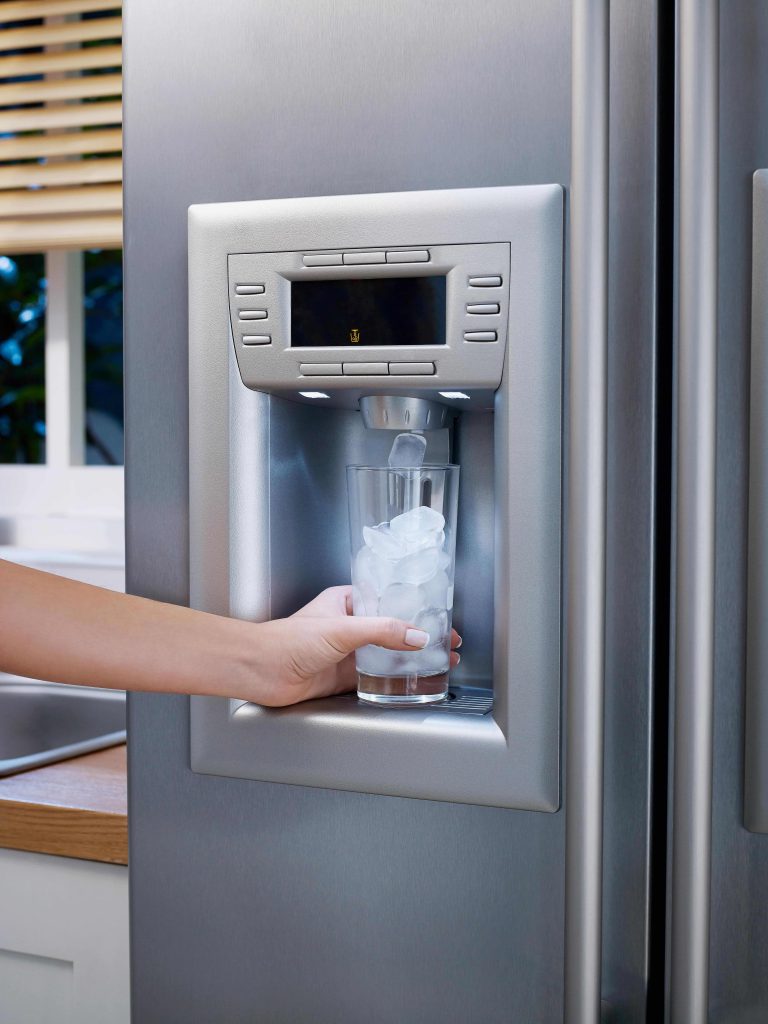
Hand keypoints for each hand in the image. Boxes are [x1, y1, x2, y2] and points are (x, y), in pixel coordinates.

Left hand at [248, 586, 460, 706]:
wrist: (261, 672)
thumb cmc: (287, 641)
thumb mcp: (342, 629)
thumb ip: (382, 632)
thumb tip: (416, 636)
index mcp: (345, 601)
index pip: (388, 599)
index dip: (415, 607)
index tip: (438, 615)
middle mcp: (348, 624)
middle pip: (392, 628)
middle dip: (420, 635)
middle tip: (447, 641)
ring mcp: (347, 651)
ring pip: (387, 653)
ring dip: (412, 658)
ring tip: (439, 661)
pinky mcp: (344, 676)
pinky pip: (376, 676)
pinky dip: (395, 678)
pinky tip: (412, 680)